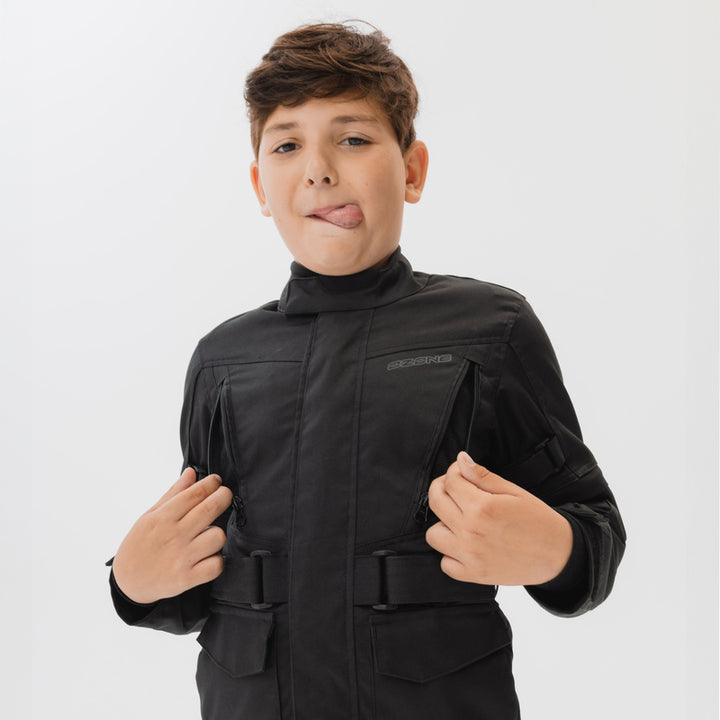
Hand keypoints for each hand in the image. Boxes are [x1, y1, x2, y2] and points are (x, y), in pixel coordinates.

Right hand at [112, 468, 233, 603]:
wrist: (127, 582)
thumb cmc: (139, 545)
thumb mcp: (150, 515)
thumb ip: (174, 493)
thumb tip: (191, 472)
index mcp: (163, 518)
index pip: (195, 493)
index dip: (211, 483)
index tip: (216, 481)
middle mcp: (174, 536)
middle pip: (211, 509)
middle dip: (224, 496)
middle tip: (224, 495)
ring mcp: (182, 558)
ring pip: (217, 536)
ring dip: (217, 533)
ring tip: (208, 534)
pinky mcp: (187, 578)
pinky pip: (216, 565)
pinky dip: (216, 560)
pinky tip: (208, 556)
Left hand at [425, 451, 572, 585]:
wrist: (559, 554)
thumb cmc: (538, 521)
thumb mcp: (513, 491)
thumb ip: (482, 476)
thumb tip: (461, 460)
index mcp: (482, 507)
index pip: (450, 481)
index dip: (454, 471)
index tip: (461, 472)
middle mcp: (471, 531)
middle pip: (435, 502)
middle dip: (442, 489)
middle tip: (455, 489)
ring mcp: (470, 555)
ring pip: (433, 534)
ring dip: (443, 524)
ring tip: (459, 519)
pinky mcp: (473, 575)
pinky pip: (445, 563)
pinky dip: (450, 553)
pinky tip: (464, 543)